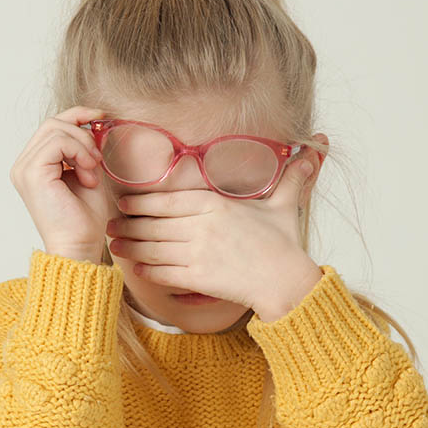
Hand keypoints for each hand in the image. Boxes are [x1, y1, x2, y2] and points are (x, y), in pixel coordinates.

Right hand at [9, 105, 115, 263]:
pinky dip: (79, 154)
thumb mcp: (87, 172)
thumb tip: (93, 122)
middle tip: (98, 159)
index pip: (51, 126)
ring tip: (92, 172)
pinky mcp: (31, 173)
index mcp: (33, 165)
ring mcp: (24, 168)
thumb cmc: (84, 219)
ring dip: (83, 147)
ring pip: (55, 129)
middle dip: (82, 132)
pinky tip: (87, 176)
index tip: (101, 117)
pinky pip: (58, 142)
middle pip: (52, 123)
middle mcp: (23, 165)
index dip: (77, 115)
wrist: (79, 247)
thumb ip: (84, 148)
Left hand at [105, 142, 325, 319]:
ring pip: (153, 248)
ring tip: (115, 246)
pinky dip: (147, 270)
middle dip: (128, 225)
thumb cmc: (284, 244)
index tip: (125, 203)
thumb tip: (317, 146)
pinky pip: (163, 272)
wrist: (286, 281)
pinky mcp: (198, 278)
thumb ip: (290, 177)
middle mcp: (202, 226)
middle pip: (154, 224)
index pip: (168, 200)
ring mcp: (198, 252)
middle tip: (110, 226)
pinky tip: (136, 269)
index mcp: (216, 204)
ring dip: (130, 247)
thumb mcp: (283, 205)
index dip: (142, 202)